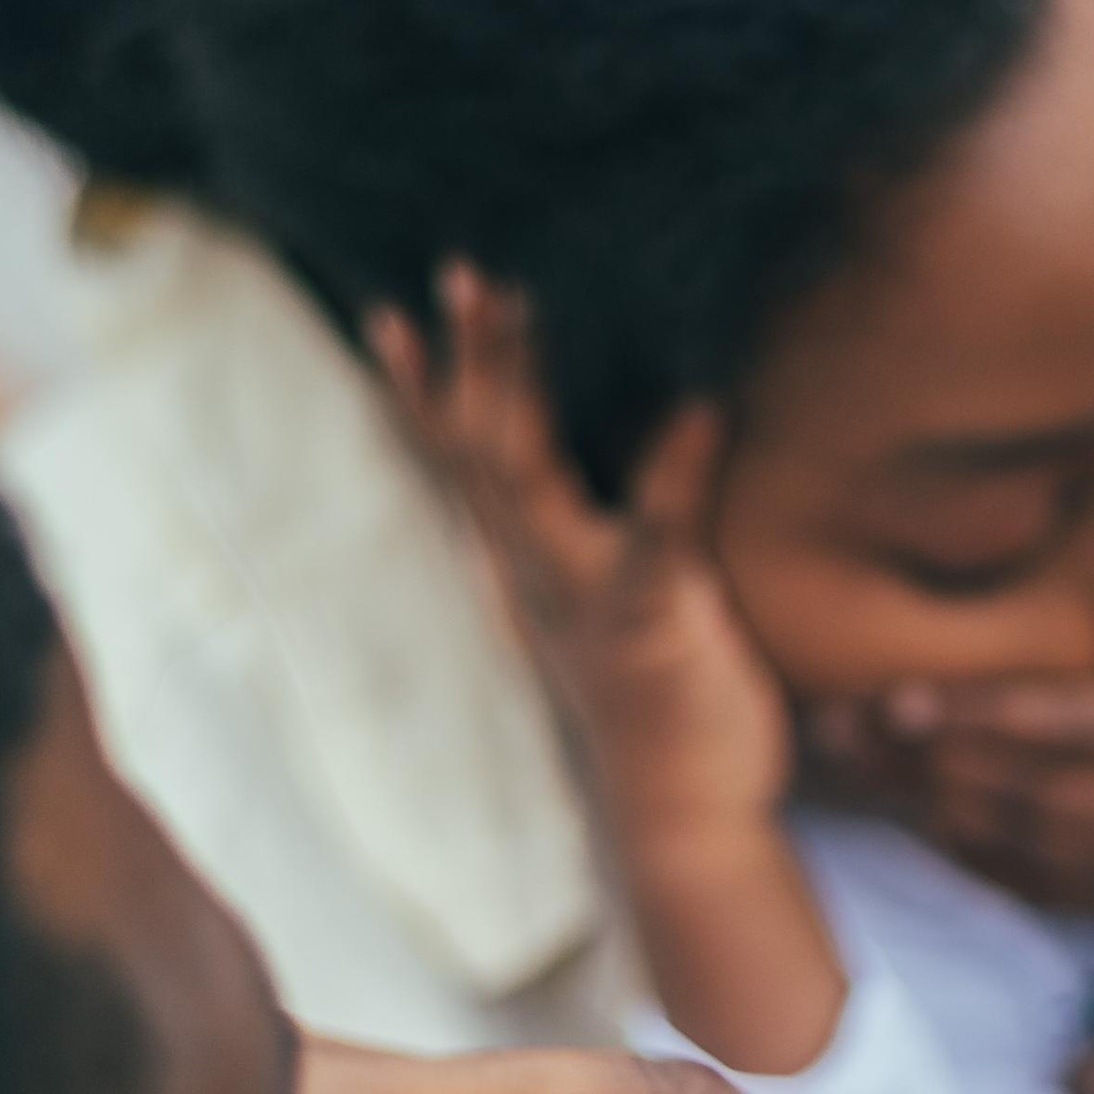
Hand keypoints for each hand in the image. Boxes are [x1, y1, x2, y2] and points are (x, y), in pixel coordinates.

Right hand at [369, 266, 790, 855]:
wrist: (687, 821)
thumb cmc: (667, 710)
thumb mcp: (630, 607)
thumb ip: (616, 536)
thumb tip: (624, 467)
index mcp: (527, 570)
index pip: (462, 466)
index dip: (424, 392)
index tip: (392, 314)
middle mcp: (537, 579)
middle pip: (481, 452)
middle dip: (467, 361)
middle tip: (463, 271)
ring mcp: (584, 602)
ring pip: (528, 480)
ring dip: (519, 390)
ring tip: (525, 307)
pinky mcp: (652, 627)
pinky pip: (658, 540)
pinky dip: (673, 472)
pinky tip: (701, 407)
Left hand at [809, 612, 1093, 958]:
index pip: (1070, 732)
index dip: (976, 717)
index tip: (895, 697)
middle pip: (1015, 789)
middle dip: (912, 760)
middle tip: (820, 722)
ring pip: (1014, 841)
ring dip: (920, 805)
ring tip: (843, 763)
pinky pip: (1042, 886)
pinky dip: (970, 854)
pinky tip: (917, 824)